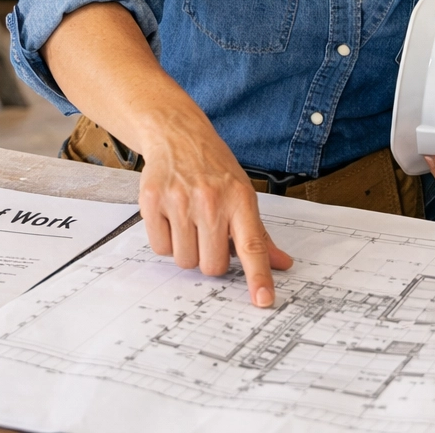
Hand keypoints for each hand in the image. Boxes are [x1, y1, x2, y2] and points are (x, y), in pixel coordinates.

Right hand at [41, 2, 293, 306]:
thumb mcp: (243, 193)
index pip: (252, 245)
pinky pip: (159, 248)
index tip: (264, 300)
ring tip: (188, 222)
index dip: (258, 276)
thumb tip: (282, 263)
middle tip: (208, 235)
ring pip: (184, 260)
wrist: (178, 134)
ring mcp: (180, 201)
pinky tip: (170, 216)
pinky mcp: (152, 201)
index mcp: (240, 200)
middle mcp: (211, 200)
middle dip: (210, 259)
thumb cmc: (215, 168)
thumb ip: (259, 233)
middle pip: (211, 265)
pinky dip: (164, 240)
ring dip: (186, 250)